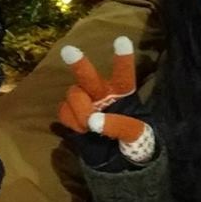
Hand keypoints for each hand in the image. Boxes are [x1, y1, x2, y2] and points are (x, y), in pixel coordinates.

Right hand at [54, 38, 152, 166]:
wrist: (120, 161)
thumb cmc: (135, 141)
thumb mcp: (137, 134)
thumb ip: (119, 126)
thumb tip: (93, 121)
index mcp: (123, 93)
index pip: (124, 74)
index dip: (122, 59)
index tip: (122, 40)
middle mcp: (102, 93)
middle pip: (89, 77)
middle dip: (79, 64)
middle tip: (69, 51)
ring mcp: (85, 104)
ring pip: (73, 95)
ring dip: (80, 109)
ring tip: (90, 125)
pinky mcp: (72, 116)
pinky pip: (63, 110)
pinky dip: (70, 120)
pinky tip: (81, 130)